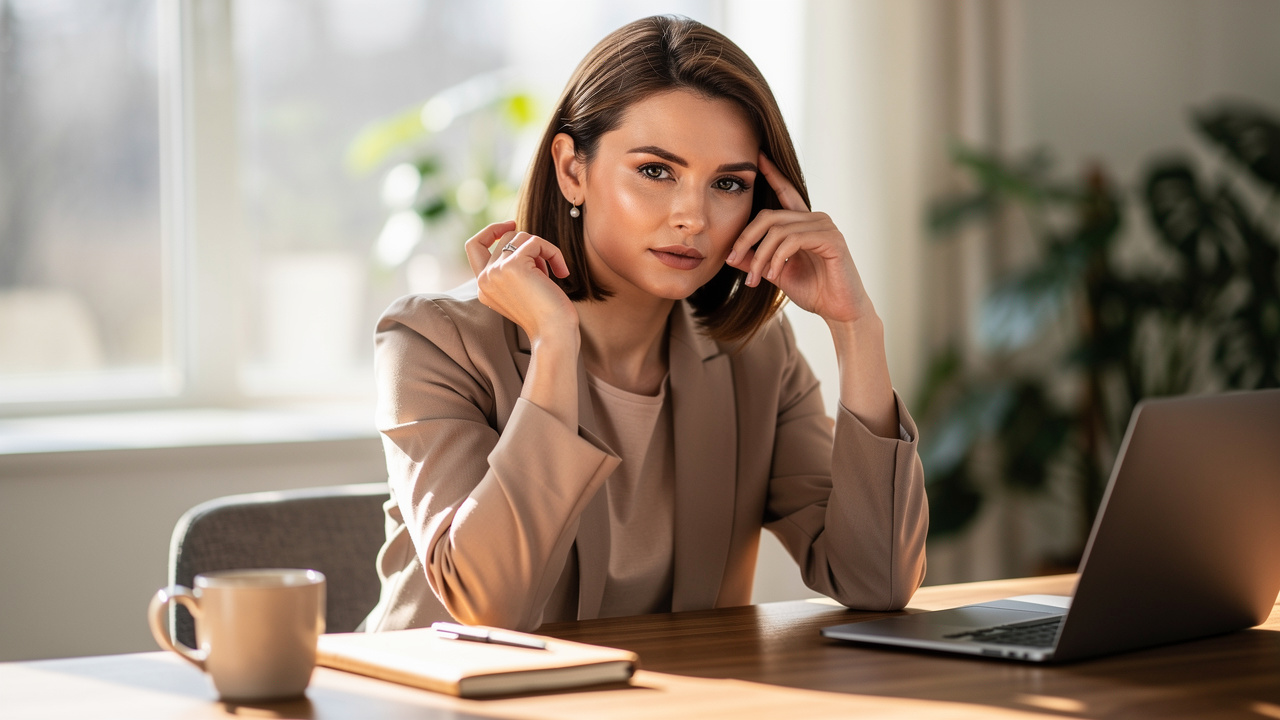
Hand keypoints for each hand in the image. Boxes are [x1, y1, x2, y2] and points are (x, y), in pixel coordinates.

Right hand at [464, 221, 577, 342]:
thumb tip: (516, 233)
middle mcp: (484, 279)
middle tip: (545, 269)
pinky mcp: (513, 265)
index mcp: (483, 287)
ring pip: (521, 236)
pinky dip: (553, 253)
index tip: (512, 225)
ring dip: (542, 250)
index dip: (491, 231)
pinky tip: (562, 272)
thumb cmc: (546, 316)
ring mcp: (496, 271)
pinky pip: (536, 242)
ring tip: (552, 273)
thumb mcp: (522, 289)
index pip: (473, 246)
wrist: (553, 334)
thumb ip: (511, 267)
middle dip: (530, 247)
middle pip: (505, 238)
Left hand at [725, 153, 874, 324]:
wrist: (840, 312)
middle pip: (769, 216)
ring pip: (778, 231)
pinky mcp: (832, 240)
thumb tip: (731, 256)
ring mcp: (826, 227)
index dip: (772, 174)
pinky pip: (794, 240)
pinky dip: (777, 258)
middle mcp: (816, 219)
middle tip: (733, 261)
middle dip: (746, 239)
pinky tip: (774, 274)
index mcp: (804, 223)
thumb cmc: (814, 292)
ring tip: (755, 279)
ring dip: (760, 256)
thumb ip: (757, 261)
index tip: (758, 156)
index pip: (785, 192)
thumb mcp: (777, 274)